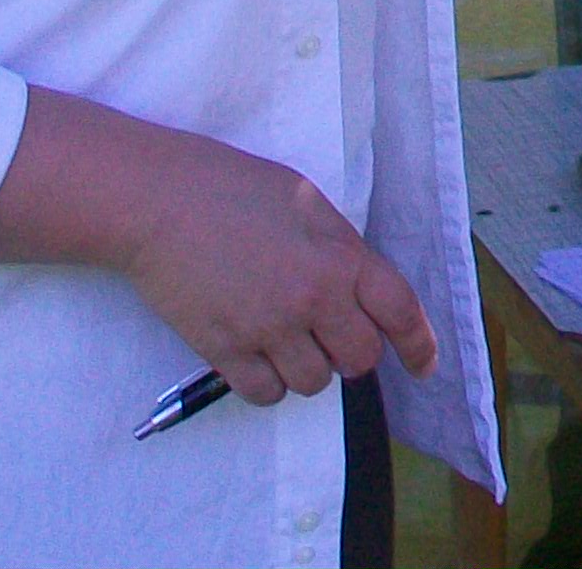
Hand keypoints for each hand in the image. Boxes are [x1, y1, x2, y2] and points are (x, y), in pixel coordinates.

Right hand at [115, 127, 438, 404]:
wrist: (157, 201)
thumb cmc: (231, 187)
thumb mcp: (306, 202)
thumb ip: (339, 248)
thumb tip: (357, 289)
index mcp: (339, 256)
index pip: (399, 312)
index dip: (419, 345)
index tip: (424, 366)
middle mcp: (311, 299)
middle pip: (360, 358)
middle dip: (352, 350)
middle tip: (328, 333)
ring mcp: (267, 328)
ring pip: (314, 383)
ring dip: (309, 367)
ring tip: (286, 338)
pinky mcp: (224, 350)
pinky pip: (266, 394)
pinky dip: (268, 383)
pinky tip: (258, 356)